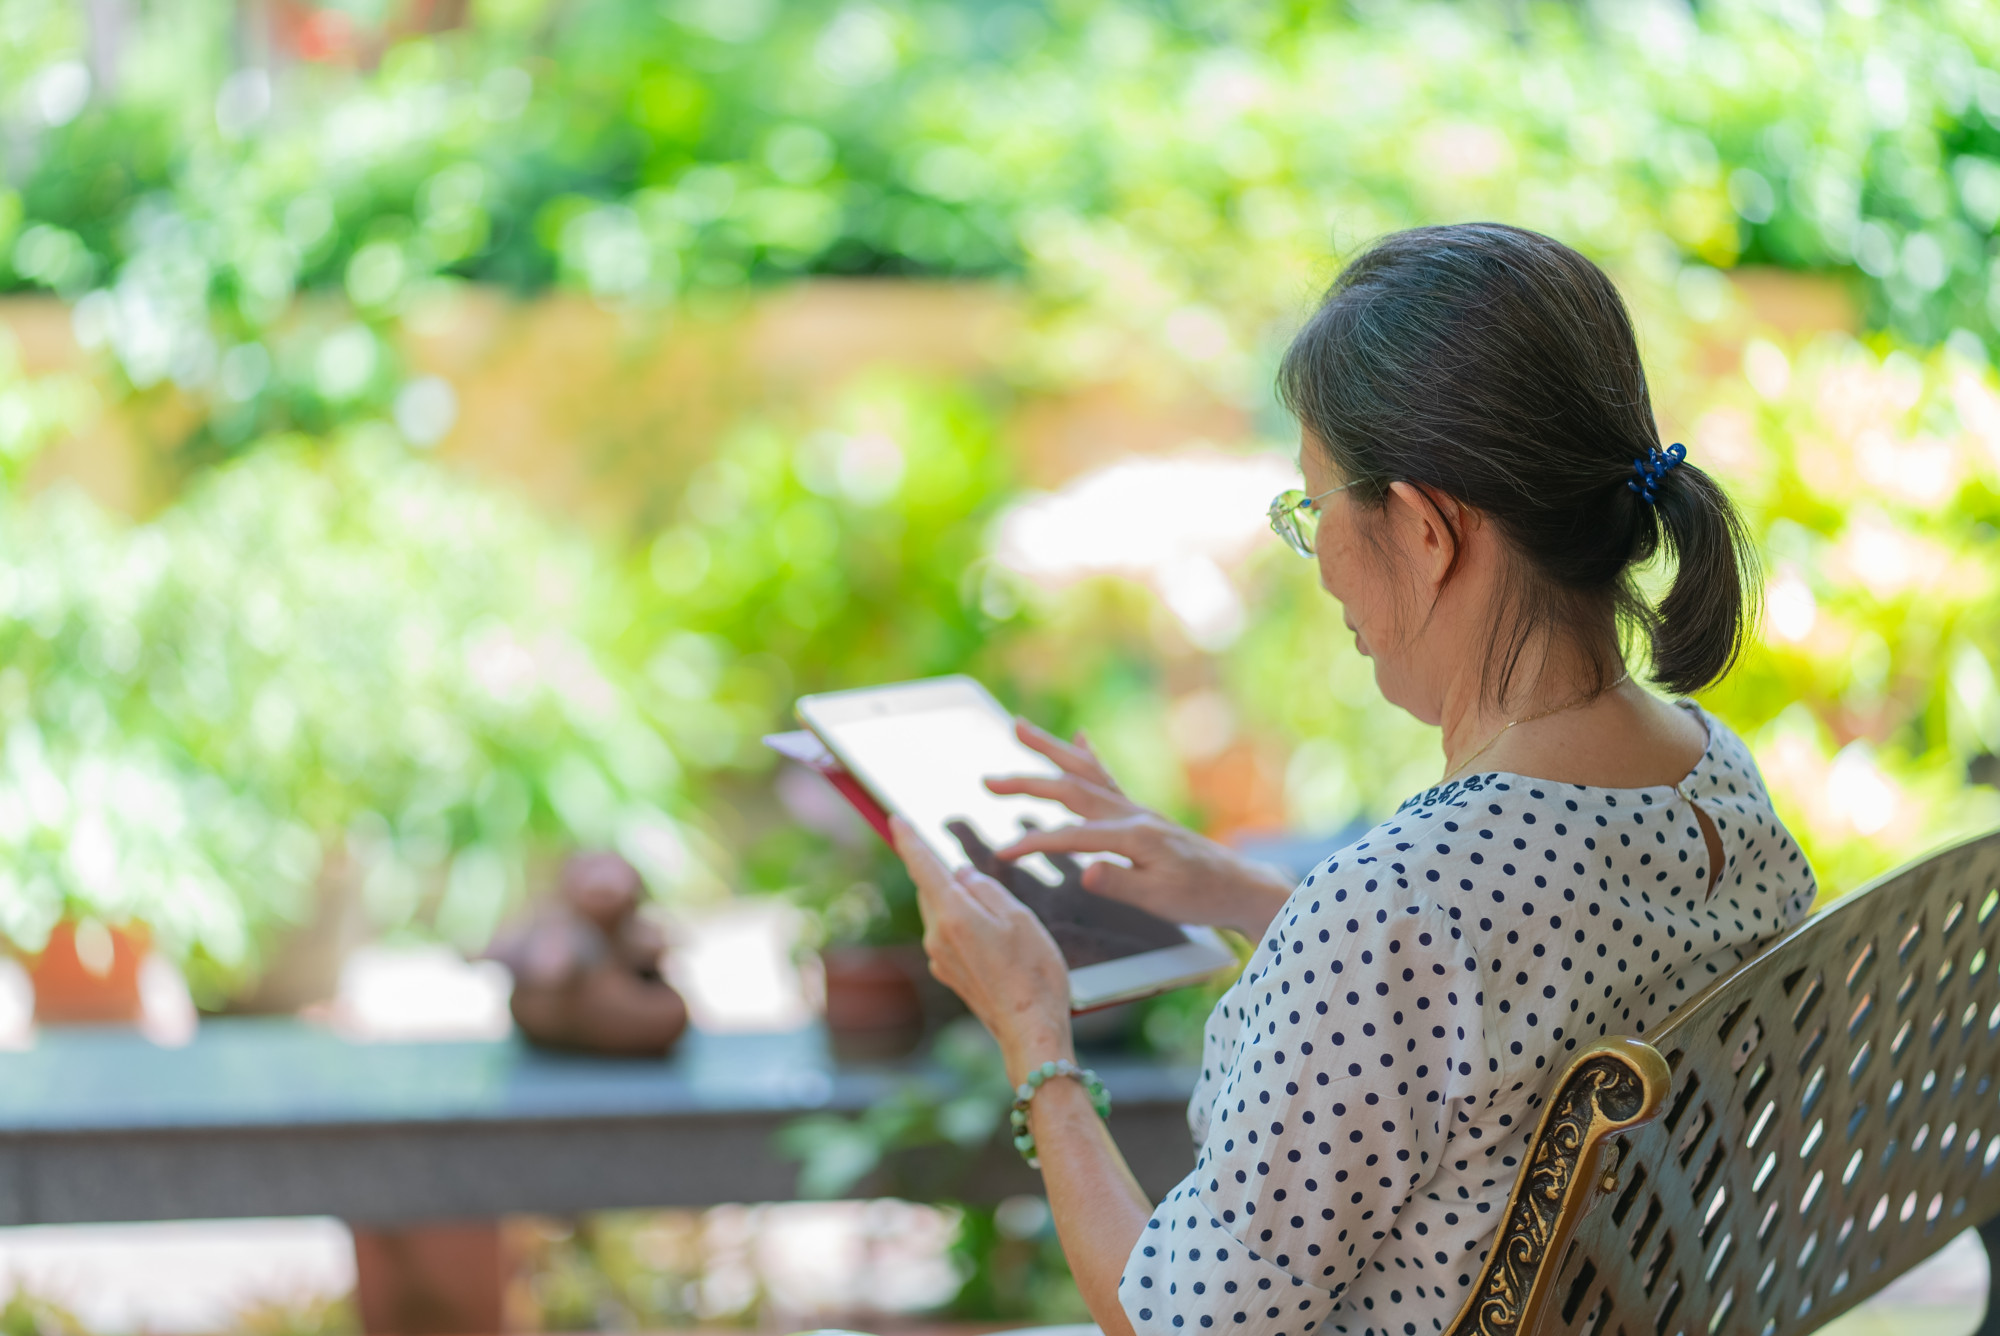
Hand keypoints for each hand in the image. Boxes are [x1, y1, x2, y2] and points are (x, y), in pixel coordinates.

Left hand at [889, 816, 1073, 1083]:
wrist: (1029, 1029)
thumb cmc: (1033, 972)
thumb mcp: (1019, 918)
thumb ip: (986, 889)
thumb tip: (960, 875)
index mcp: (954, 915)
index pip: (923, 867)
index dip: (909, 840)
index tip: (895, 820)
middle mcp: (937, 936)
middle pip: (931, 890)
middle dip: (943, 875)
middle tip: (967, 869)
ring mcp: (939, 958)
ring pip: (941, 913)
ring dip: (957, 903)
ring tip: (997, 914)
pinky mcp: (948, 974)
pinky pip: (948, 936)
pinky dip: (963, 926)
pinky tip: (993, 939)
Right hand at [986, 718, 1294, 939]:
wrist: (1240, 886)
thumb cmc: (1202, 898)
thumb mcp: (1161, 902)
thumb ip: (1121, 885)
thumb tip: (1086, 872)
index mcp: (1134, 836)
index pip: (1072, 836)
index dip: (1034, 843)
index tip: (1002, 852)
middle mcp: (1132, 814)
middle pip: (1071, 789)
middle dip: (1027, 782)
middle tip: (988, 780)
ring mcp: (1136, 810)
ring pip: (1085, 773)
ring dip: (1050, 750)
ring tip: (1019, 726)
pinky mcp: (1140, 814)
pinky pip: (1107, 777)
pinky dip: (1088, 755)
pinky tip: (1078, 735)